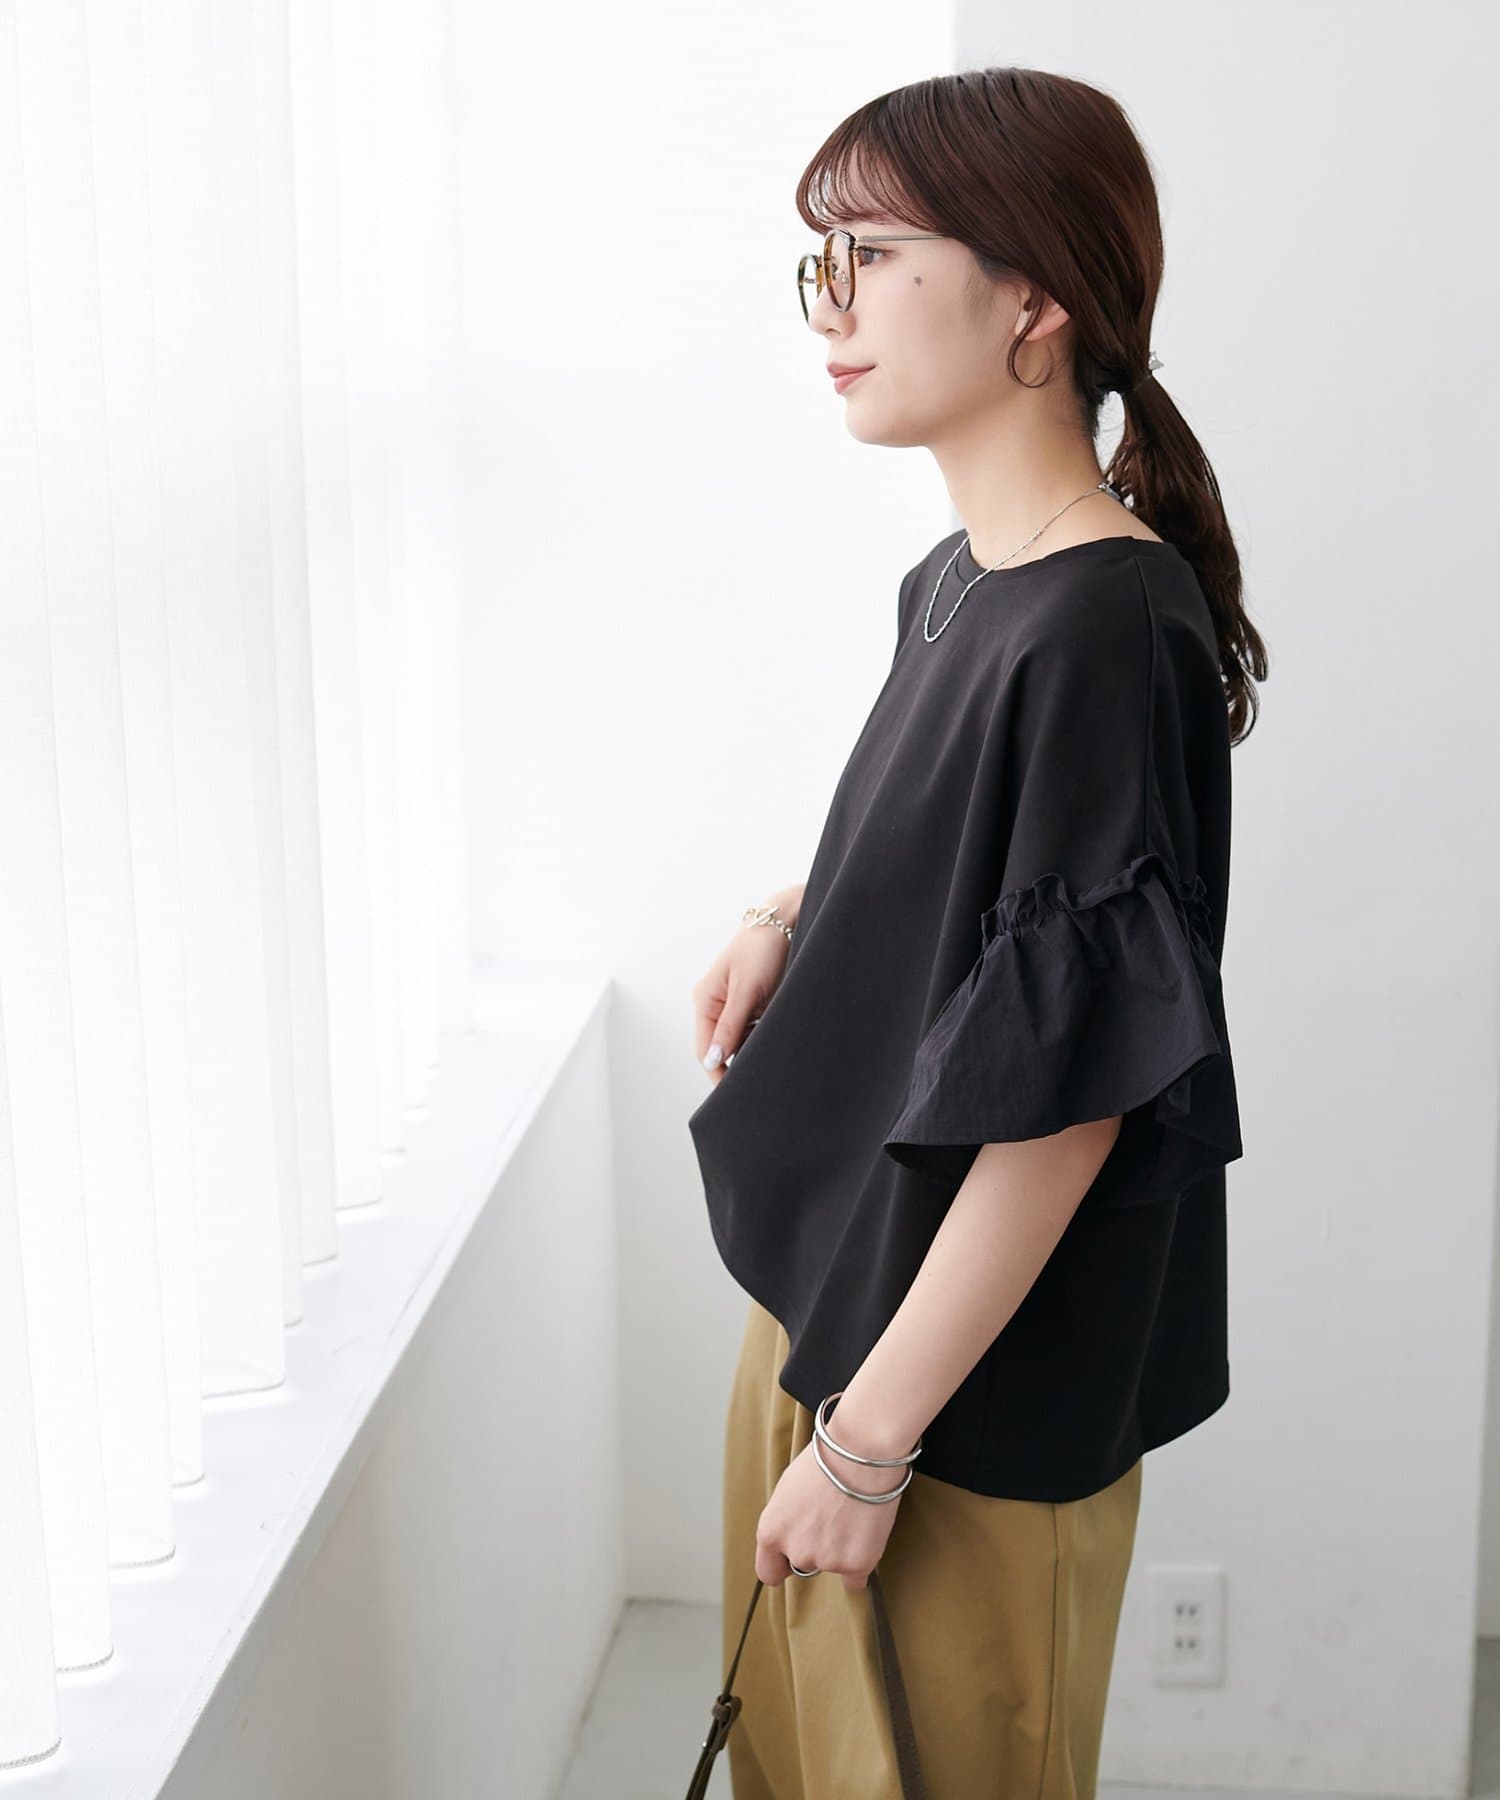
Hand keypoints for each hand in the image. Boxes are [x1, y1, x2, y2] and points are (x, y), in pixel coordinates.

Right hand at [690, 898, 798, 1085]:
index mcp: (705, 1000)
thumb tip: (713, 1060)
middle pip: (721, 1048)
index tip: (733, 1092)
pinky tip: (776, 1043)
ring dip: (753, 1052)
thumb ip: (729, 1027)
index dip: (718, 1072)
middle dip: (736, 1066)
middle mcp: (716, 1005)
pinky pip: (754, 1031)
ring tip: (771, 1062)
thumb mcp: (746, 990)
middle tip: (756, 1084)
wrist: (785, 921)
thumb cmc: (761, 949)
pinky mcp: (754, 1004)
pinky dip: (764, 1039)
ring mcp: (735, 1006)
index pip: (705, 1050)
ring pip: (740, 1042)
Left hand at [755, 1437, 904, 1592]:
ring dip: (840, 1551)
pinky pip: (856, 1578)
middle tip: (831, 1519)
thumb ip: (786, 1520)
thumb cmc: (826, 1459)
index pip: (768, 1571)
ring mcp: (826, 1561)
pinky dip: (860, 1562)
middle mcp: (795, 1551)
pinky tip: (864, 1537)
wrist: (861, 1453)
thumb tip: (793, 1533)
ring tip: (851, 1514)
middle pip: (804, 1565)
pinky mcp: (857, 1564)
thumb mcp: (788, 1488)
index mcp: (771, 1532)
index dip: (781, 1564)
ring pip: (832, 1566)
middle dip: (815, 1549)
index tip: (791, 1557)